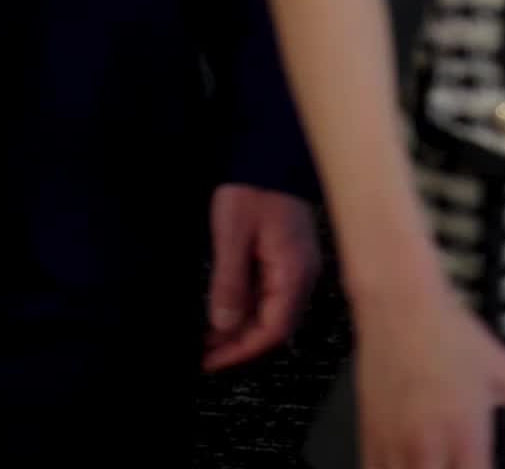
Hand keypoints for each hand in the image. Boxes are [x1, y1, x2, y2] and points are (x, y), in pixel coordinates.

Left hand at [203, 183, 321, 371]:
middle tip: (203, 351)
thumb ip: (229, 282)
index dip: (241, 351)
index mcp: (294, 271)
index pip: (273, 330)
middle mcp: (301, 272)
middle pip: (273, 323)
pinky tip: (222, 304)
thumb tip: (224, 326)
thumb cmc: (253, 185)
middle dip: (238, 341)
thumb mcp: (233, 233)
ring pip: (269, 307)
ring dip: (240, 323)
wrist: (268, 145)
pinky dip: (245, 302)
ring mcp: (296, 262)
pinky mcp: (286, 251)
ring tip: (206, 333)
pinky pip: (268, 288)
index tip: (211, 361)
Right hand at [354, 266, 504, 468]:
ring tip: (432, 463)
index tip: (484, 465)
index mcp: (466, 434)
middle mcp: (429, 447)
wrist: (399, 300)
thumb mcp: (500, 365)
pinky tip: (405, 463)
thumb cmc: (444, 328)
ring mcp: (394, 444)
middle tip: (458, 463)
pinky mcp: (368, 435)